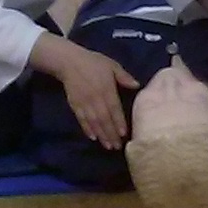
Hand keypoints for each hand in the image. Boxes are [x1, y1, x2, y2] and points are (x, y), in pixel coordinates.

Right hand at [35, 35, 138, 150]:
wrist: (69, 61)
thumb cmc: (93, 62)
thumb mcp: (112, 65)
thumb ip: (124, 76)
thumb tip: (137, 85)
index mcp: (106, 89)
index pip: (114, 108)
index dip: (118, 122)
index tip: (124, 134)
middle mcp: (95, 98)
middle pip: (104, 119)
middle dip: (111, 134)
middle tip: (117, 147)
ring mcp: (84, 103)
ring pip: (93, 122)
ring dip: (101, 135)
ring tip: (108, 146)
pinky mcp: (75, 105)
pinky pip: (81, 119)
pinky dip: (87, 129)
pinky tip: (93, 138)